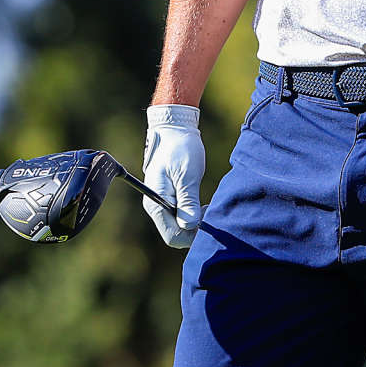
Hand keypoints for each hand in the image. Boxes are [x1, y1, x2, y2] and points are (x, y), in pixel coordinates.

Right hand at [143, 105, 204, 248]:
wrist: (174, 131)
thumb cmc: (180, 149)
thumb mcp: (187, 173)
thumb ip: (187, 200)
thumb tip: (189, 226)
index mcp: (156, 202)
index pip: (173, 236)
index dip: (192, 235)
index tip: (208, 220)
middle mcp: (156, 207)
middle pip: (176, 235)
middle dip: (195, 230)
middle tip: (209, 211)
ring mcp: (162, 205)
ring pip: (180, 228)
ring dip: (195, 223)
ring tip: (208, 207)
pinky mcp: (170, 201)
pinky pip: (181, 218)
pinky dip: (194, 216)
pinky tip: (203, 206)